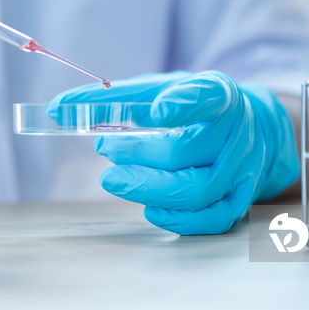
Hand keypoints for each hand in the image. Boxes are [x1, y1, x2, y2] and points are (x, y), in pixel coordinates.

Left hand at [49, 71, 298, 234]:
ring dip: (148, 188)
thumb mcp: (159, 90)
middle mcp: (236, 131)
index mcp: (218, 94)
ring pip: (198, 189)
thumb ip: (111, 99)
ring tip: (113, 180)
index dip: (181, 105)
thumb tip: (58, 109)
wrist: (250, 129)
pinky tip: (149, 208)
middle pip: (186, 149)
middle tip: (105, 149)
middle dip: (137, 153)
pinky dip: (178, 219)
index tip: (154, 112)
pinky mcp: (240, 198)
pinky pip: (213, 218)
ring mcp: (242, 168)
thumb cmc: (192, 108)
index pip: (206, 96)